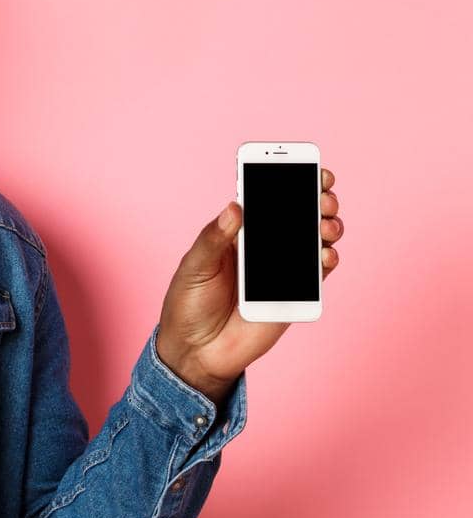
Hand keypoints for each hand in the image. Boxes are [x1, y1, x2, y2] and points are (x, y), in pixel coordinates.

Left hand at [156, 167, 343, 406]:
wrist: (196, 351)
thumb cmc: (188, 303)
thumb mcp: (194, 267)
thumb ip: (214, 239)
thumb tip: (235, 206)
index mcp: (237, 232)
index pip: (267, 198)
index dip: (289, 180)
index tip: (308, 166)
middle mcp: (263, 245)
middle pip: (300, 214)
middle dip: (318, 200)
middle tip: (323, 198)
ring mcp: (281, 269)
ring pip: (314, 239)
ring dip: (328, 227)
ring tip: (326, 226)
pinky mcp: (293, 294)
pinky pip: (317, 273)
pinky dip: (327, 260)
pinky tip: (325, 254)